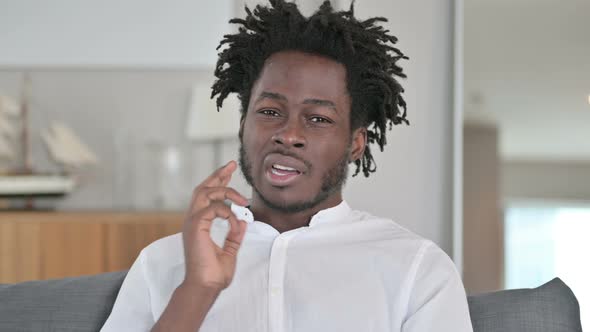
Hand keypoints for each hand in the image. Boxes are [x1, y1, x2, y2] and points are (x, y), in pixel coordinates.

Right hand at [181, 160, 248, 291]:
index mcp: (199, 224)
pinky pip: (213, 208)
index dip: (218, 181)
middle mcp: (193, 219)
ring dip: (226, 191)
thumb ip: (234, 235)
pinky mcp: (196, 226)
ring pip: (205, 192)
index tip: (229, 170)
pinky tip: (236, 221)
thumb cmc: (213, 273)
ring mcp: (192, 222)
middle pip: (203, 188)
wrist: (205, 286)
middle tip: (232, 164)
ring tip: (242, 199)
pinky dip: (228, 212)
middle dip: (218, 174)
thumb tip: (243, 221)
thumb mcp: (229, 251)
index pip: (207, 196)